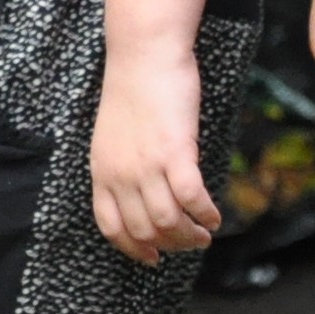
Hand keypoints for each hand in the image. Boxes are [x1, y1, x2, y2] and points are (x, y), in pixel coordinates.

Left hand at [90, 43, 221, 266]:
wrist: (143, 56)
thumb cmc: (134, 92)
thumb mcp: (114, 137)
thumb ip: (122, 168)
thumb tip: (142, 197)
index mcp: (100, 171)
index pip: (111, 226)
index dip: (133, 248)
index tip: (152, 257)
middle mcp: (119, 173)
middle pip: (144, 230)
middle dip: (171, 245)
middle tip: (191, 242)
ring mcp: (145, 165)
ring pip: (168, 222)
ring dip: (190, 235)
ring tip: (205, 232)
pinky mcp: (174, 153)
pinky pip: (191, 199)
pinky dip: (205, 214)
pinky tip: (213, 215)